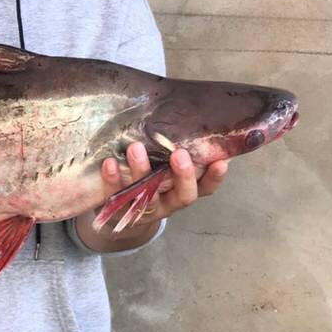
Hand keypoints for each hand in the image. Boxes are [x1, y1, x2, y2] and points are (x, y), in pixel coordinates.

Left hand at [100, 141, 228, 229]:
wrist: (120, 214)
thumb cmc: (148, 182)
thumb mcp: (164, 170)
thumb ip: (172, 152)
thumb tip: (184, 117)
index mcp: (182, 192)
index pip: (205, 188)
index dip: (215, 178)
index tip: (221, 161)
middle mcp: (168, 203)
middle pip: (183, 195)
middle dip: (183, 175)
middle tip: (179, 154)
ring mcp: (144, 208)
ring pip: (147, 195)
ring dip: (143, 171)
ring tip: (135, 148)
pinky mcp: (120, 210)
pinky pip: (116, 196)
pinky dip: (113, 179)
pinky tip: (109, 163)